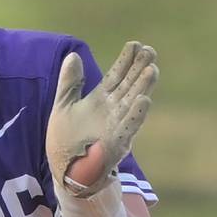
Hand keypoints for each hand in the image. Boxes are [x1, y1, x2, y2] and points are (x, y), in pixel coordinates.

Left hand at [46, 41, 157, 194]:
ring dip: (143, 87)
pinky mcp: (116, 144)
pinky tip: (145, 100)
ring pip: (132, 103)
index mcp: (101, 101)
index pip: (116, 76)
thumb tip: (74, 55)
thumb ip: (69, 83)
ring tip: (153, 69)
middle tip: (151, 51)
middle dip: (140, 69)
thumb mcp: (63, 106)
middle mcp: (112, 112)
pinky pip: (129, 128)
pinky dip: (137, 114)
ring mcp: (116, 127)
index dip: (126, 61)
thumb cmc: (65, 141)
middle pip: (129, 86)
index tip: (135, 44)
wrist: (65, 172)